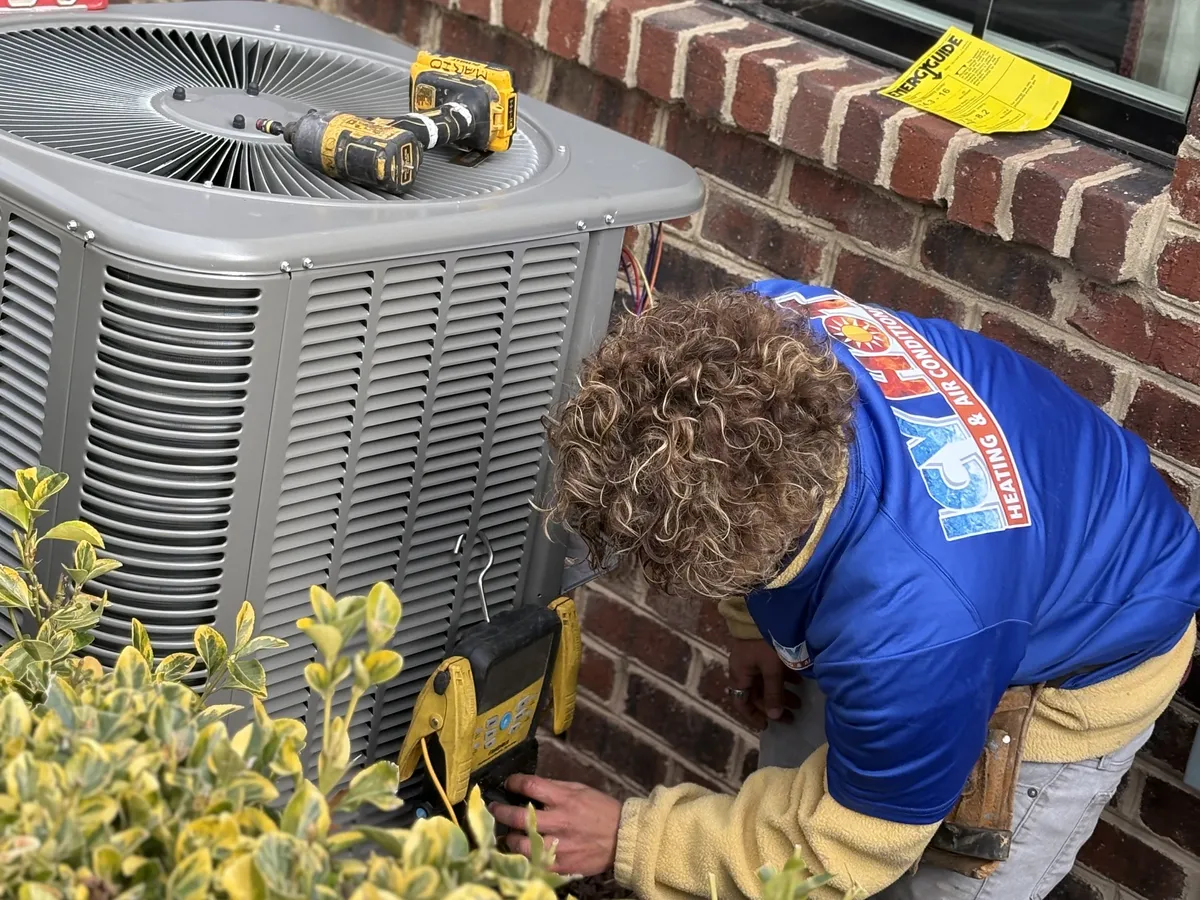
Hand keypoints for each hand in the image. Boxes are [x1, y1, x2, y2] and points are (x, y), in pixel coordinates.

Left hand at [490, 775, 621, 875]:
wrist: (623, 837)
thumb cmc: (601, 810)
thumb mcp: (580, 790)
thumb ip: (555, 788)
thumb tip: (531, 786)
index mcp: (564, 799)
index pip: (530, 786)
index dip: (514, 782)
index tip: (509, 783)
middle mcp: (559, 821)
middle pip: (519, 816)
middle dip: (501, 811)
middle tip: (494, 808)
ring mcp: (559, 845)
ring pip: (521, 843)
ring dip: (510, 838)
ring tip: (508, 834)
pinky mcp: (561, 864)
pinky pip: (534, 863)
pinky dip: (525, 856)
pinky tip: (523, 851)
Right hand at [728, 638, 799, 729]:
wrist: (767, 611)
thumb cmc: (765, 643)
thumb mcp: (771, 669)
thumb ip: (773, 693)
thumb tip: (774, 717)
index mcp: (740, 674)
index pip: (741, 702)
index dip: (753, 716)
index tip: (767, 726)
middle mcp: (743, 669)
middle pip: (756, 694)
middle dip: (774, 707)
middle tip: (792, 716)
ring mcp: (752, 659)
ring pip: (765, 683)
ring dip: (781, 694)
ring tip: (799, 702)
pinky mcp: (762, 650)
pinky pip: (770, 671)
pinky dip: (783, 679)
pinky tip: (798, 681)